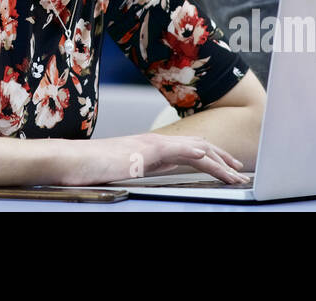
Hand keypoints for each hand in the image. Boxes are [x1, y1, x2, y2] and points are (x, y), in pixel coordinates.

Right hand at [59, 133, 246, 186]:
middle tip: (241, 172)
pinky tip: (208, 159)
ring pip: (194, 150)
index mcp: (152, 148)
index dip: (212, 159)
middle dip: (222, 160)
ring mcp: (151, 145)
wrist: (73, 161)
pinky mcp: (144, 150)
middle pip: (199, 148)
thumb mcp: (128, 169)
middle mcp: (156, 142)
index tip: (228, 170)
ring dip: (218, 161)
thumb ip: (148, 166)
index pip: (190, 151)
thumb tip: (166, 168)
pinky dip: (195, 154)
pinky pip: (176, 150)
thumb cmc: (94, 168)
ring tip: (236, 174)